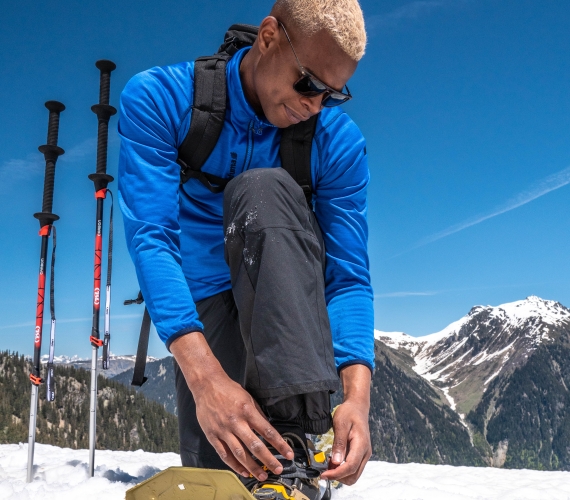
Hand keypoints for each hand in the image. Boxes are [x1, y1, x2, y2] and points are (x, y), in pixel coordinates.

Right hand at [171, 332, 293, 480]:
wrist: (206, 385)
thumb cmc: (229, 390)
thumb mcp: (248, 397)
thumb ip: (257, 414)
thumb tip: (267, 430)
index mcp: (247, 411)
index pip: (267, 431)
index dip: (279, 444)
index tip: (288, 454)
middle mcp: (236, 422)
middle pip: (255, 445)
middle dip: (268, 459)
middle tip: (278, 469)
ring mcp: (223, 430)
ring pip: (239, 453)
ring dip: (252, 467)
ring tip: (262, 475)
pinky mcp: (212, 435)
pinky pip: (224, 454)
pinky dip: (234, 465)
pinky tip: (243, 471)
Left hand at [320, 364, 371, 484]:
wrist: (357, 407)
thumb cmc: (349, 413)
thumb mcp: (340, 423)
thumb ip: (339, 443)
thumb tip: (335, 461)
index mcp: (361, 445)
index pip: (350, 466)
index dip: (337, 473)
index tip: (323, 475)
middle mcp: (365, 453)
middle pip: (353, 475)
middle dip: (338, 477)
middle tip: (324, 471)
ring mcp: (364, 455)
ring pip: (354, 475)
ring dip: (340, 475)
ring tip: (327, 467)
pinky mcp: (360, 455)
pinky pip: (353, 469)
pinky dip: (343, 471)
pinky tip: (333, 463)